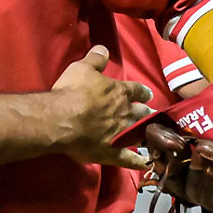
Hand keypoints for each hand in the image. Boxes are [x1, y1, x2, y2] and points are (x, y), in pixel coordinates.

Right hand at [52, 46, 153, 169]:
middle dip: (146, 112)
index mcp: (119, 92)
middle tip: (150, 113)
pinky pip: (130, 160)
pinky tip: (145, 164)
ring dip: (146, 134)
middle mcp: (125, 113)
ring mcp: (121, 134)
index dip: (142, 92)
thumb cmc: (71, 91)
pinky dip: (138, 162)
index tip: (147, 94)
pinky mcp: (113, 153)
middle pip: (141, 113)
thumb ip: (95, 59)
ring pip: (139, 134)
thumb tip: (104, 48)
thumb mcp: (81, 68)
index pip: (136, 90)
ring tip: (150, 135)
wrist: (62, 119)